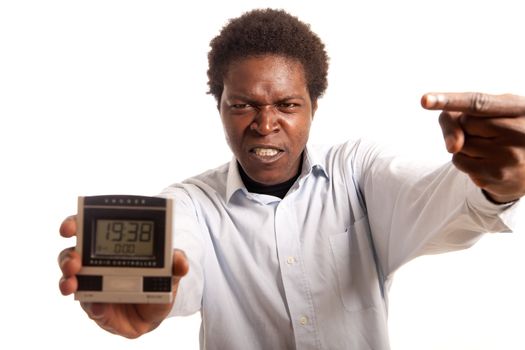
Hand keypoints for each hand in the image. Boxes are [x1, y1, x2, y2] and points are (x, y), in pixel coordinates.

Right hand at [58, 216, 188, 337]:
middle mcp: (94, 264)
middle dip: (68, 257)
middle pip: (70, 255)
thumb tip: (181, 261)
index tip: (70, 227)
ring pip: (71, 280)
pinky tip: (99, 306)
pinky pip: (89, 306)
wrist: (154, 312)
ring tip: (74, 283)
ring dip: (68, 281)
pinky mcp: (95, 308)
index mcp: (109, 246)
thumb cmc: (155, 282)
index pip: (86, 229)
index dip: (74, 224)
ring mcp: (92, 286)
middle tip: (74, 262)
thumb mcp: (169, 270)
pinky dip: (92, 306)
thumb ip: (175, 263)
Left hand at [421, 92, 524, 203]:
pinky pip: (459, 162)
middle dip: (469, 126)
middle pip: (466, 123)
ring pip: (459, 146)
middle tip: (490, 131)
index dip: (450, 100)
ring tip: (489, 145)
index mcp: (520, 108)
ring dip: (465, 144)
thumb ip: (457, 118)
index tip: (424, 100)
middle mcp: (520, 131)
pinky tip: (484, 159)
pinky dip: (464, 159)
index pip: (478, 102)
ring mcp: (510, 156)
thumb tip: (453, 148)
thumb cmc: (501, 128)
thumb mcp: (487, 112)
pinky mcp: (498, 175)